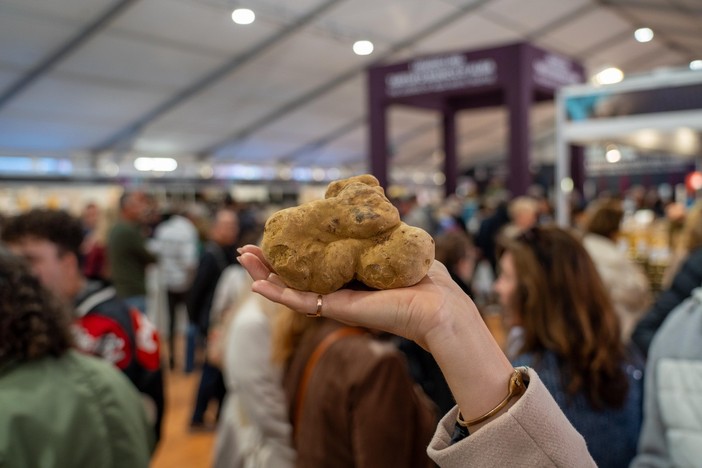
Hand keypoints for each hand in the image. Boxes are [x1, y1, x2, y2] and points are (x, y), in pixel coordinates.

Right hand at [236, 245, 474, 349]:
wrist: (437, 306)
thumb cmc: (425, 280)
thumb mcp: (396, 247)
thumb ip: (379, 236)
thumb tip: (371, 215)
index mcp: (351, 275)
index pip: (314, 264)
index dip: (293, 251)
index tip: (276, 236)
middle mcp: (339, 290)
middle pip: (294, 277)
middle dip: (269, 263)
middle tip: (246, 249)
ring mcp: (335, 302)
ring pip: (290, 290)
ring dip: (264, 276)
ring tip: (242, 260)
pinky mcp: (337, 310)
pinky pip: (300, 303)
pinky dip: (277, 295)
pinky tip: (256, 285)